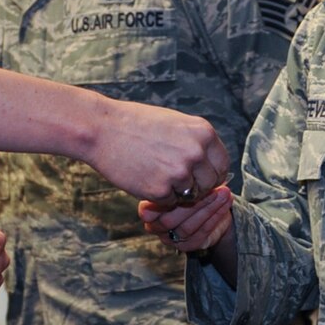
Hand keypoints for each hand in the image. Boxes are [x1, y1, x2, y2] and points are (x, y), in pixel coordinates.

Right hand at [87, 97, 229, 203]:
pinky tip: (145, 178)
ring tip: (157, 174)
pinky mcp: (160, 190)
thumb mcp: (176, 123)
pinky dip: (160, 196)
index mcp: (203, 132)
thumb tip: (211, 163)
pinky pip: (170, 202)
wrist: (102, 129)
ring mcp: (179, 172)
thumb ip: (196, 141)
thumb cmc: (137, 124)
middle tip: (176, 179)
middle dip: (197, 185)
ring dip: (178, 191)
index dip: (211, 173)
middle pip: (210, 183)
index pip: (222, 164)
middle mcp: (196, 152)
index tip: (199, 176)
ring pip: (191, 195)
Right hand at [139, 185, 233, 252]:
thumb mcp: (185, 179)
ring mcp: (169, 238)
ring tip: (224, 193)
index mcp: (147, 208)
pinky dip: (215, 217)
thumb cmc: (192, 190)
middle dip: (195, 202)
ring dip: (208, 209)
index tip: (189, 183)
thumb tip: (196, 169)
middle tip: (213, 187)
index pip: (150, 209)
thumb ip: (184, 178)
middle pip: (170, 219)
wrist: (210, 209)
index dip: (169, 198)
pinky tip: (225, 204)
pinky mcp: (186, 246)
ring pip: (187, 227)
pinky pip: (200, 234)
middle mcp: (155, 226)